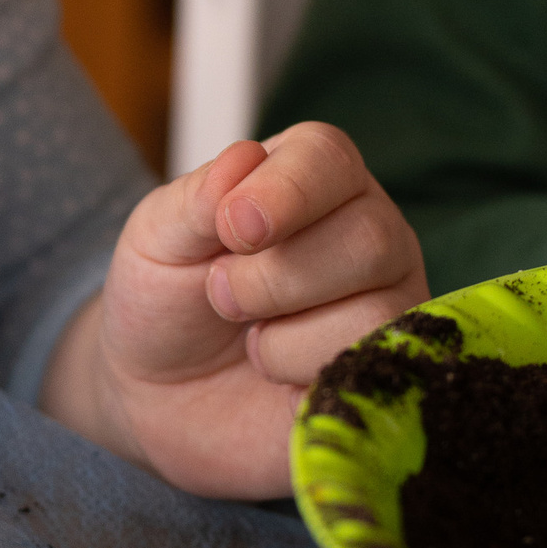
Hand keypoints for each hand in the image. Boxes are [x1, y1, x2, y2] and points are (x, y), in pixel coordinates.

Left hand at [43, 124, 427, 499]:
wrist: (159, 390)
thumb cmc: (166, 295)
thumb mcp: (158, 238)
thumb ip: (195, 199)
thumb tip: (245, 157)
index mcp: (313, 177)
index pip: (328, 158)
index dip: (284, 192)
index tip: (230, 228)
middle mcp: (369, 230)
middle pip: (369, 236)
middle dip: (272, 277)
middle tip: (220, 294)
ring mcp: (388, 302)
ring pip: (374, 310)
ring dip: (281, 335)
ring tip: (249, 335)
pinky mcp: (386, 368)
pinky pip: (369, 370)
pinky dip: (298, 373)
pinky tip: (274, 370)